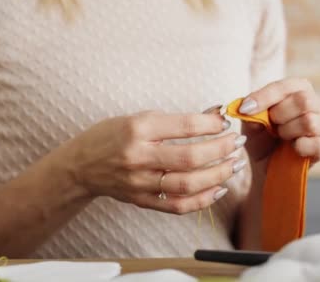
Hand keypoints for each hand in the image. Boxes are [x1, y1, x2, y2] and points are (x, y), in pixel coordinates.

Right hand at [63, 111, 247, 213]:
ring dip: (218, 174)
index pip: (184, 126)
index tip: (226, 122)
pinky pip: (178, 205)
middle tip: (237, 143)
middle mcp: (139, 156)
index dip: (212, 124)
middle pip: (190, 157)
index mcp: (138, 129)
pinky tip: (219, 188)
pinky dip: (203, 199)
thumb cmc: (111, 136)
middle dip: (221, 149)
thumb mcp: (140, 117)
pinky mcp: (142, 200)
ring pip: (187, 184)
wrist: (81, 166)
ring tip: (234, 164)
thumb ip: (177, 119)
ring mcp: (140, 182)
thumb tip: (216, 114)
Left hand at [238, 78, 319, 163]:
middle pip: (304, 100)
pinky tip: (290, 148)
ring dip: (286, 131)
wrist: (262, 162)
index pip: (286, 86)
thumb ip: (251, 111)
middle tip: (270, 124)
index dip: (264, 97)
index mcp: (298, 89)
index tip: (245, 109)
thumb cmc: (260, 133)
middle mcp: (315, 104)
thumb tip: (249, 108)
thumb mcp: (250, 119)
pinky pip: (315, 144)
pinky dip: (298, 147)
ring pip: (309, 122)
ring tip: (280, 136)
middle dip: (279, 114)